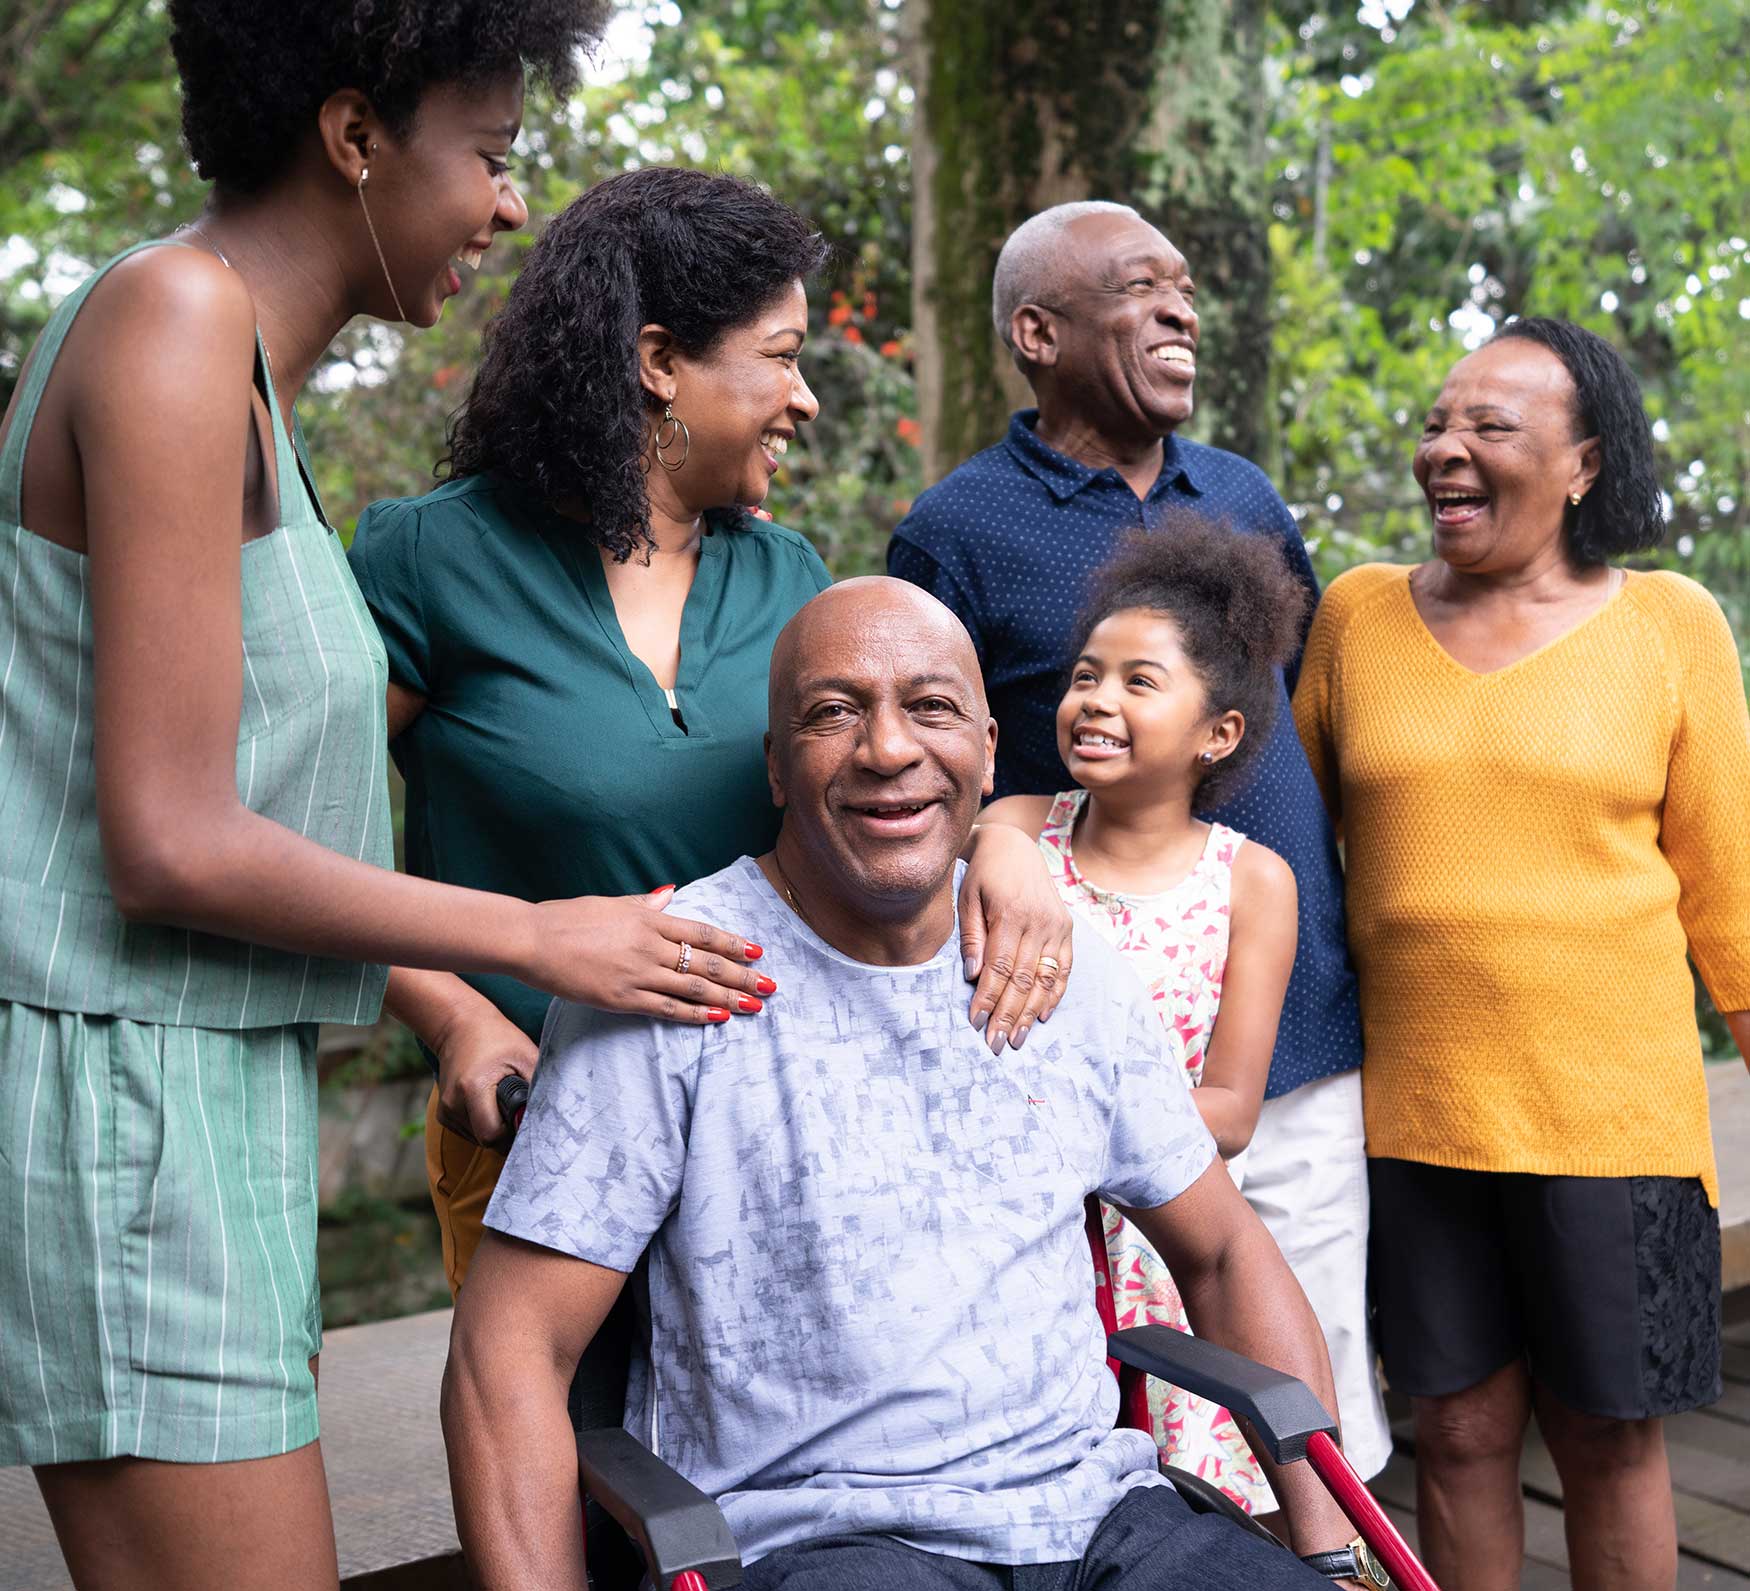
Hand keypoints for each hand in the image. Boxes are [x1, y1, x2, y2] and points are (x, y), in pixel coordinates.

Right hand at [433, 1002, 537, 1152]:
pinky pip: (468, 1132)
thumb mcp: (526, 1055)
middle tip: (518, 1111)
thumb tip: (549, 1115)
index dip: (512, 1136)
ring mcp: (445, 1110)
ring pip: (477, 1139)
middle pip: (485, 1140)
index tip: (525, 1122)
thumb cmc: (497, 1037)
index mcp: (472, 1088)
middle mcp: (453, 1103)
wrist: (459, 1026)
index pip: (491, 1136)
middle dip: (506, 1133)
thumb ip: (538, 1086)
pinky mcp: (443, 1114)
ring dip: (494, 1129)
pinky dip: (482, 1125)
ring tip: (503, 1102)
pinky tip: (490, 1104)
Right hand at [521, 886, 775, 1024]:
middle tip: (771, 986)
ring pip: (694, 987)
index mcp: (648, 919)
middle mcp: (650, 945)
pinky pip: (667, 1008)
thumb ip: (645, 903)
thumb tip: (670, 893)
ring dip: (729, 997)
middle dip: (743, 974)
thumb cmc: (567, 917)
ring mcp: (638, 973)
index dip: (734, 943)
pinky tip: (718, 1018)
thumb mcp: (611, 903)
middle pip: (707, 962)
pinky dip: (695, 1014)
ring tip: (755, 1005)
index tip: (757, 952)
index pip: (702, 932)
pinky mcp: (622, 998)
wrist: (532, 939)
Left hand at [958, 824, 1072, 1053]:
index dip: (988, 998)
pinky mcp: (1066, 928)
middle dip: (1008, 1014)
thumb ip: (971, 937)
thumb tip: (973, 975)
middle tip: (996, 1043)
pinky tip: (1041, 1015)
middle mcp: (1039, 921)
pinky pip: (1064, 968)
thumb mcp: (968, 898)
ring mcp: (1057, 926)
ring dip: (1030, 1012)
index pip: (999, 967)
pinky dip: (1054, 994)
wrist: (1014, 846)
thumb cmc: (983, 875)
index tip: (976, 1023)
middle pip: (1024, 979)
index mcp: (1010, 913)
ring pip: (1045, 978)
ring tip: (1017, 1038)